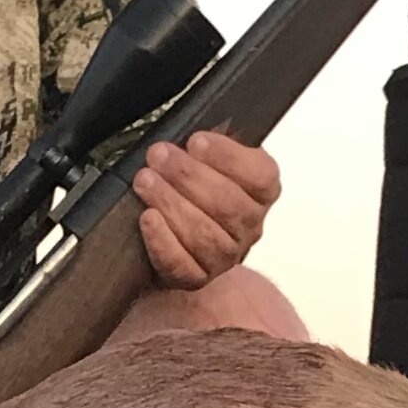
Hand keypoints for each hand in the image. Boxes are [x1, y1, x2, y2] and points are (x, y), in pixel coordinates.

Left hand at [130, 132, 280, 288]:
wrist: (179, 238)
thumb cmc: (195, 190)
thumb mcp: (208, 159)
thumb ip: (206, 146)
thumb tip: (187, 130)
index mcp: (261, 192)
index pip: (260, 176)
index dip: (228, 157)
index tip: (196, 141)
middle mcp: (249, 226)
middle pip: (228, 205)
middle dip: (188, 176)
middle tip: (159, 157)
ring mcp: (225, 255)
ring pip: (205, 235)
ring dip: (171, 203)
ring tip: (146, 182)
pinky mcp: (197, 277)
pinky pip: (183, 264)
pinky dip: (162, 240)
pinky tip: (148, 218)